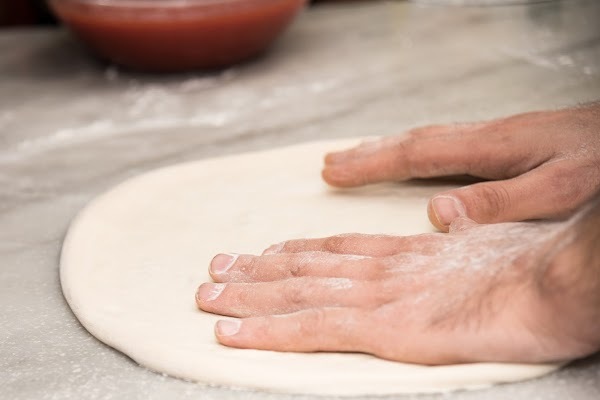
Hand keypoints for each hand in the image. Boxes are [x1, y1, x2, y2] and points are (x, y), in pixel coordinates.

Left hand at [196, 198, 599, 364]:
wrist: (556, 279)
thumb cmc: (533, 267)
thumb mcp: (489, 246)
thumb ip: (459, 240)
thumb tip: (448, 228)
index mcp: (407, 254)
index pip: (336, 249)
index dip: (294, 250)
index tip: (265, 250)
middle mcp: (382, 269)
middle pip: (304, 266)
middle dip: (256, 268)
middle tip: (217, 266)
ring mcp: (379, 297)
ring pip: (296, 293)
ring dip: (248, 294)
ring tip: (209, 292)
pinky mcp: (384, 329)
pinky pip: (311, 330)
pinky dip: (267, 331)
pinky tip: (233, 332)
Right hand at [322, 103, 599, 230]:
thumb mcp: (556, 191)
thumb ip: (498, 203)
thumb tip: (437, 213)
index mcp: (491, 148)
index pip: (416, 155)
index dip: (371, 164)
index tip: (335, 172)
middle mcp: (487, 138)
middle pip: (414, 142)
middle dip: (369, 154)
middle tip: (332, 164)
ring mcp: (497, 138)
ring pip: (429, 141)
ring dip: (389, 150)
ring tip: (360, 158)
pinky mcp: (510, 144)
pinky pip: (448, 146)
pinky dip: (418, 153)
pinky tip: (418, 162)